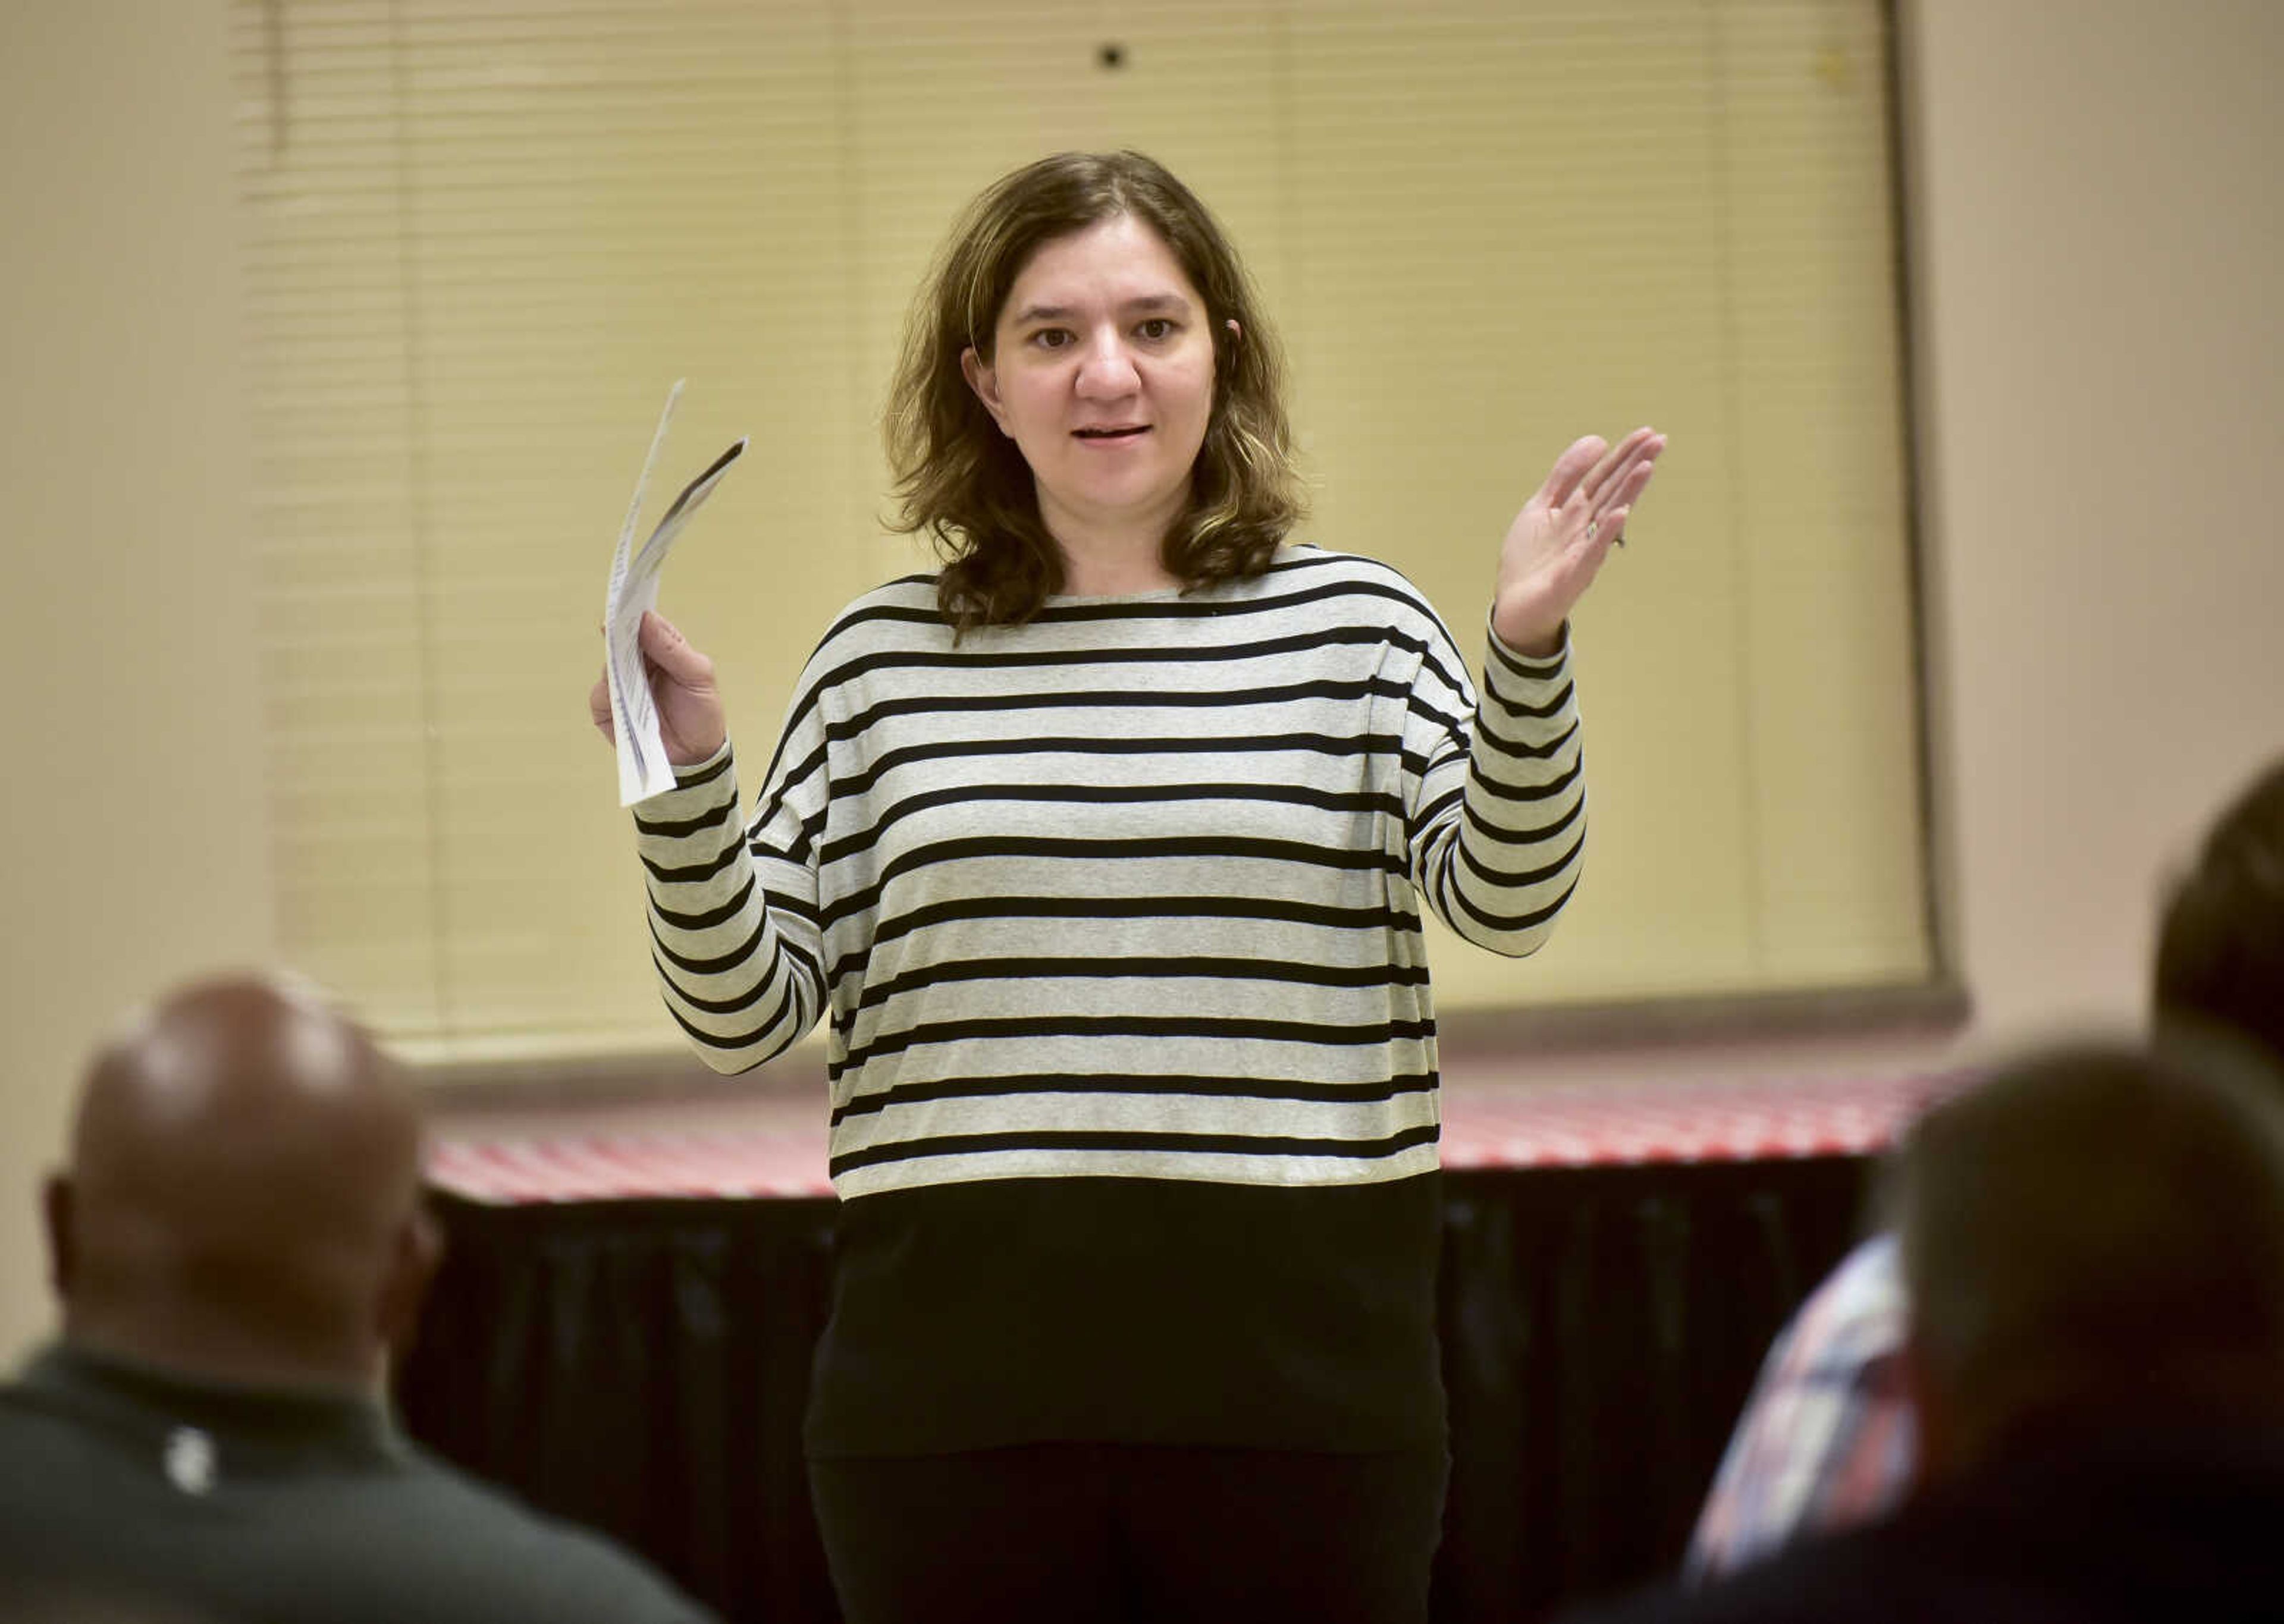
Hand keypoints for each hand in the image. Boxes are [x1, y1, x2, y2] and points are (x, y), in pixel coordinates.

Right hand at [588, 611, 727, 766]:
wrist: (696, 755)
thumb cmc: (701, 712)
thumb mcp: (698, 676)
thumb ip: (672, 647)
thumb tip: (645, 617)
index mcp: (662, 649)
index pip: (644, 624)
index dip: (633, 613)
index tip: (626, 603)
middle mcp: (638, 664)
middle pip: (620, 642)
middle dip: (619, 637)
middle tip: (617, 630)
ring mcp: (622, 685)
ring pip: (608, 667)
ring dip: (616, 669)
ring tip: (632, 678)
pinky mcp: (609, 709)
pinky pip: (601, 696)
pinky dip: (609, 696)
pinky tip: (624, 704)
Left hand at [1492, 427, 1665, 655]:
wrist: (1514, 607)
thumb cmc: (1529, 558)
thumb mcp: (1541, 506)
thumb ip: (1565, 475)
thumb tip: (1598, 439)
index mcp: (1577, 510)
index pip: (1604, 476)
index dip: (1624, 454)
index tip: (1648, 432)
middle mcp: (1586, 528)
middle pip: (1613, 490)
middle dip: (1635, 465)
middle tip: (1660, 440)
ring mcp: (1583, 550)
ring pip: (1608, 516)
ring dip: (1628, 491)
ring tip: (1647, 467)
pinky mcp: (1573, 574)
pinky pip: (1592, 551)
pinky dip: (1605, 533)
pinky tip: (1620, 513)